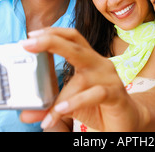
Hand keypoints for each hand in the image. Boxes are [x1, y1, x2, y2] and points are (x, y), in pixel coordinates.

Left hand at [19, 28, 142, 131]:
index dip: (52, 33)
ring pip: (81, 76)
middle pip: (75, 45)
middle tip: (27, 42)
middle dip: (50, 41)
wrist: (128, 121)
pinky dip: (75, 102)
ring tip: (43, 110)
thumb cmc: (99, 106)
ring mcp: (109, 78)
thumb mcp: (70, 104)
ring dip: (61, 95)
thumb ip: (49, 106)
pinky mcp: (115, 94)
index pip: (72, 37)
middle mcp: (99, 64)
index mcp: (89, 59)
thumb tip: (25, 114)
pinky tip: (61, 110)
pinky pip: (94, 94)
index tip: (31, 34)